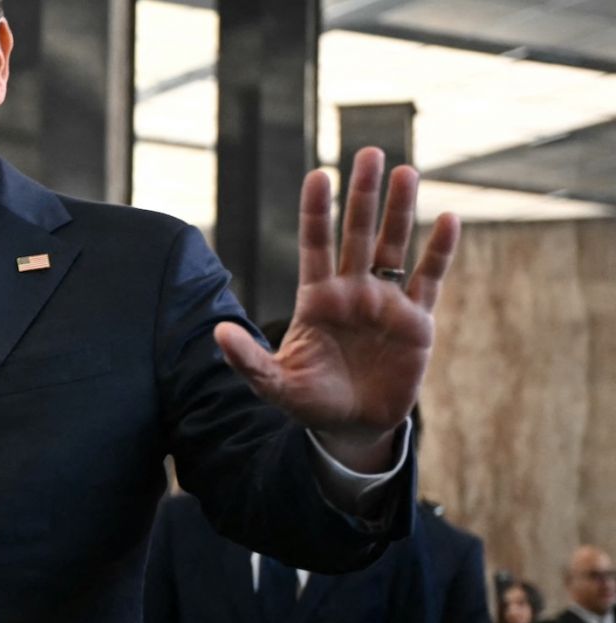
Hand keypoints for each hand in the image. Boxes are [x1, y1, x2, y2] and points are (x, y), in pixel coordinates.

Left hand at [215, 146, 461, 472]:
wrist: (352, 427)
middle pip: (357, 234)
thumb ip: (248, 360)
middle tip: (368, 152)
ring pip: (395, 247)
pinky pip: (429, 279)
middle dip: (362, 196)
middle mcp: (352, 291)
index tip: (319, 175)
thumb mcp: (274, 383)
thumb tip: (218, 333)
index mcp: (316, 299)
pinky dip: (439, 251)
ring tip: (405, 170)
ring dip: (400, 210)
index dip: (317, 212)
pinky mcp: (416, 321)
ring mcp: (385, 302)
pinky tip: (447, 220)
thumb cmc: (310, 401)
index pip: (315, 245)